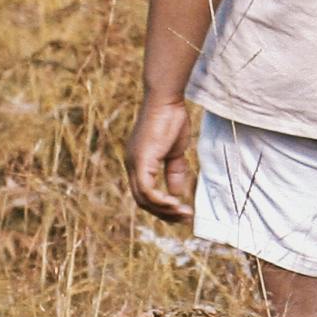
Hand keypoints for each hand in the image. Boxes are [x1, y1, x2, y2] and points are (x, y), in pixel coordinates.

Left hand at [126, 95, 197, 220]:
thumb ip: (174, 172)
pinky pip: (146, 190)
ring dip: (164, 210)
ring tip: (183, 212)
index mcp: (138, 163)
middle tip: (185, 216)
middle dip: (164, 213)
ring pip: (143, 199)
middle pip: (143, 201)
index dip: (162, 206)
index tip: (182, 211)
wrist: (166, 100)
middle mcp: (131, 165)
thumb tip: (177, 193)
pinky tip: (175, 203)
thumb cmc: (171, 119)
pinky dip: (159, 200)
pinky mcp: (140, 161)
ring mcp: (133, 163)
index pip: (145, 194)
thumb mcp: (175, 152)